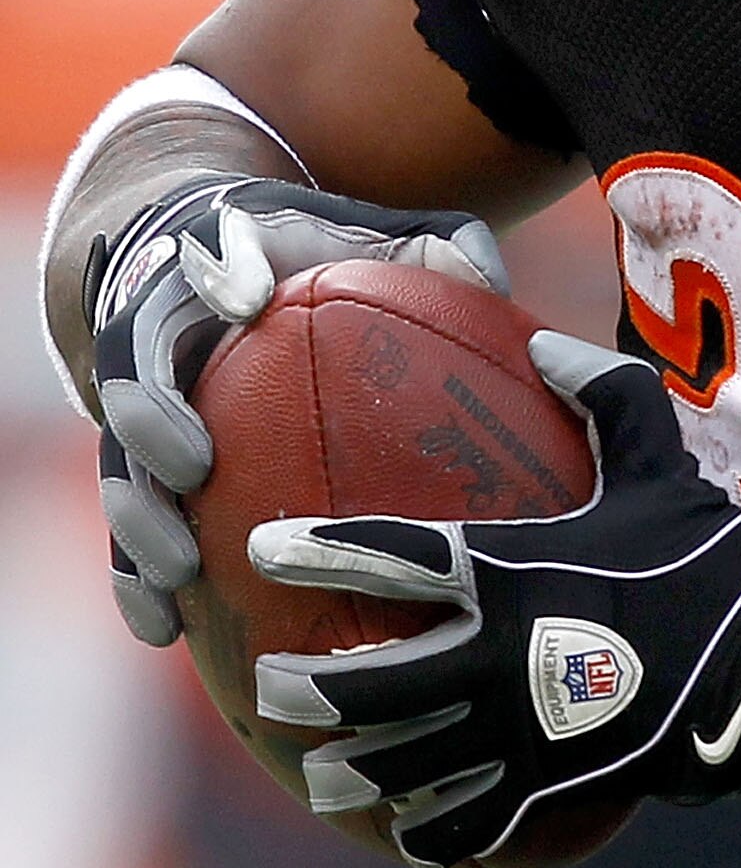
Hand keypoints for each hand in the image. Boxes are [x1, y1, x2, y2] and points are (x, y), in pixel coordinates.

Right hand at [90, 175, 505, 645]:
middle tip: (194, 466)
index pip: (207, 249)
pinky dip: (133, 579)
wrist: (186, 257)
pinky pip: (125, 528)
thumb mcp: (363, 237)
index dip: (220, 267)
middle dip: (151, 418)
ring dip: (139, 517)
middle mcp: (151, 328)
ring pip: (119, 462)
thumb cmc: (298, 252)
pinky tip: (165, 630)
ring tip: (179, 567)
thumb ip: (431, 247)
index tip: (247, 298)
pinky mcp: (130, 465)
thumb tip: (495, 281)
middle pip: (131, 373)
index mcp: (206, 257)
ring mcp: (131, 403)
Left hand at [246, 334, 740, 867]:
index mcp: (520, 572)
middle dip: (311, 688)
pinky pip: (478, 821)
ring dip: (357, 772)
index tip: (260, 548)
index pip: (396, 556)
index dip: (321, 550)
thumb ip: (606, 396)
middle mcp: (509, 658)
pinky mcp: (563, 786)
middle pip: (379, 681)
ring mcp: (531, 733)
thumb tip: (541, 344)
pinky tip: (410, 832)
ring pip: (414, 763)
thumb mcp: (668, 465)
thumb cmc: (720, 562)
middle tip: (269, 686)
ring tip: (319, 776)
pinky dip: (436, 831)